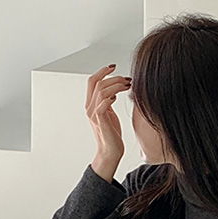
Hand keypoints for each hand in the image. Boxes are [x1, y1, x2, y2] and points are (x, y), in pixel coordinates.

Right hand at [85, 64, 128, 179]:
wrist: (110, 152)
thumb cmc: (111, 134)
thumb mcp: (109, 113)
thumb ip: (108, 100)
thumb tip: (117, 88)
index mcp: (91, 104)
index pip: (92, 81)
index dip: (102, 71)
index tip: (113, 66)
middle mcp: (90, 107)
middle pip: (96, 83)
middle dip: (113, 77)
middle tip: (127, 79)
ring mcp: (94, 114)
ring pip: (101, 91)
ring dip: (116, 85)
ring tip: (128, 86)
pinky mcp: (101, 120)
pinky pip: (103, 103)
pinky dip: (111, 97)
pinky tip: (118, 98)